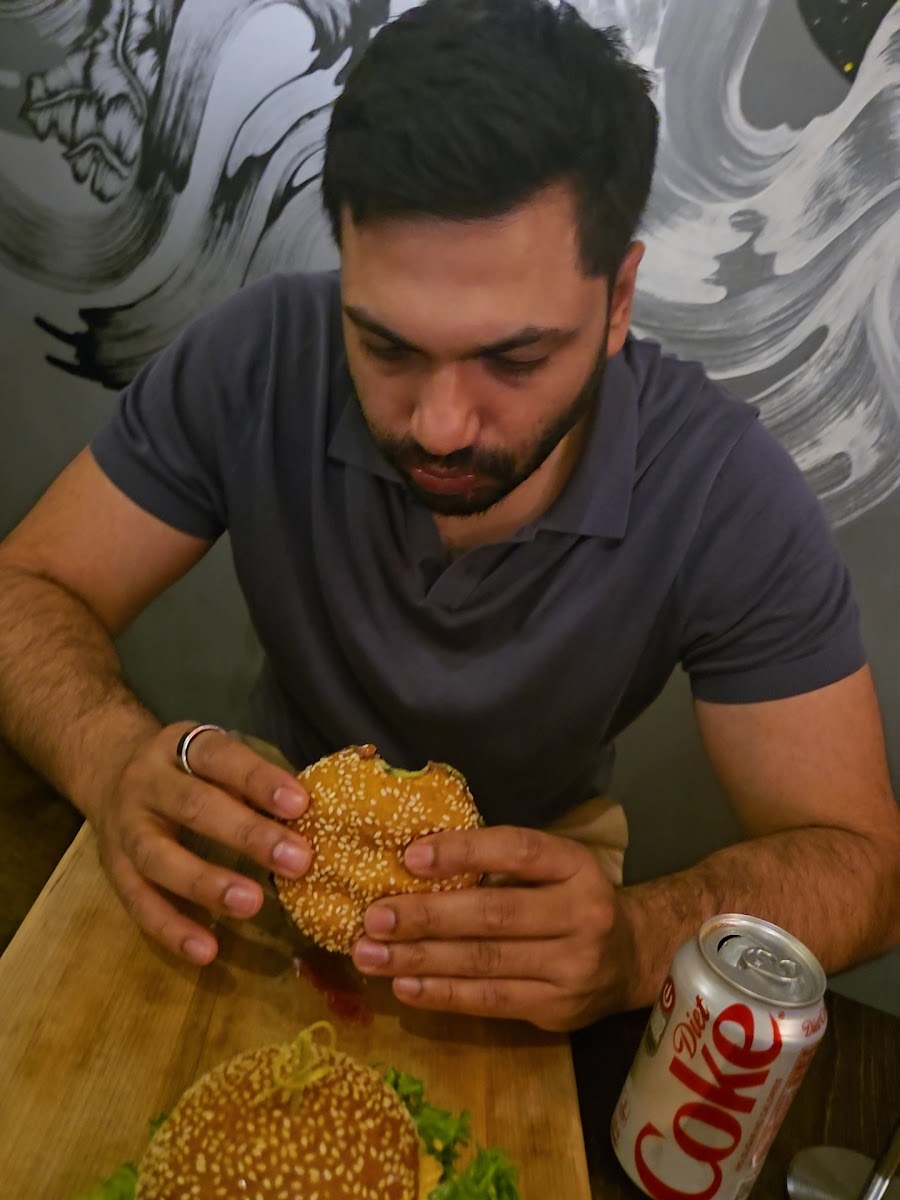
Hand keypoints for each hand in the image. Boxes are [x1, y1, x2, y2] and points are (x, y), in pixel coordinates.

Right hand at [93, 722, 310, 964]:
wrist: (105, 768)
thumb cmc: (183, 768)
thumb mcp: (210, 757)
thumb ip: (250, 781)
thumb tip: (310, 815)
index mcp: (178, 747)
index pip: (221, 757)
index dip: (259, 780)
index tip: (300, 804)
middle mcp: (147, 784)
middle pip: (194, 807)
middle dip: (247, 834)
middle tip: (297, 860)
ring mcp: (125, 828)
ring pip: (160, 858)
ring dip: (207, 884)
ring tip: (252, 903)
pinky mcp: (112, 870)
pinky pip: (139, 903)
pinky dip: (172, 929)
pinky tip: (207, 952)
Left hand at [351, 825, 634, 1030]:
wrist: (630, 958)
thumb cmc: (571, 898)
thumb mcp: (553, 866)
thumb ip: (500, 861)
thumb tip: (414, 860)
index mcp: (575, 866)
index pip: (517, 851)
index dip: (463, 852)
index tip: (410, 857)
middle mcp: (581, 914)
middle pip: (494, 914)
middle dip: (426, 916)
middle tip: (373, 917)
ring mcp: (571, 967)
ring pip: (484, 963)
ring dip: (420, 960)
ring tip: (371, 955)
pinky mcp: (556, 1009)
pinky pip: (489, 1000)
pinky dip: (442, 994)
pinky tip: (405, 986)